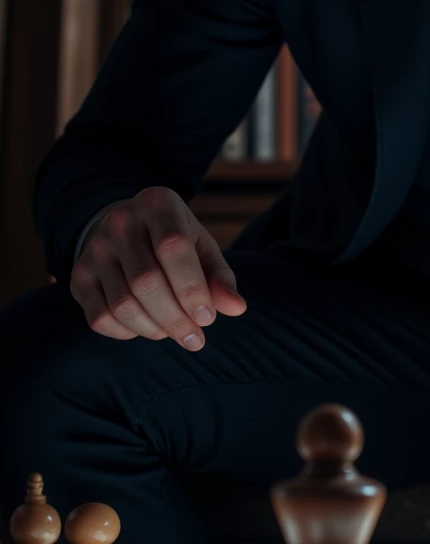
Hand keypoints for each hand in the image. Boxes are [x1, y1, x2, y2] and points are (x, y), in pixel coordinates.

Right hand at [70, 186, 246, 349]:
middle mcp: (121, 222)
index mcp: (159, 204)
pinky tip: (148, 327)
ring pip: (123, 305)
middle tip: (195, 339)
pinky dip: (129, 333)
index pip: (173, 248)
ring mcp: (94, 249)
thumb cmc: (174, 241)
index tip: (208, 319)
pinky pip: (101, 318)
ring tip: (176, 332)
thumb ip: (220, 277)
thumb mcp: (202, 248)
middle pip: (146, 282)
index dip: (192, 289)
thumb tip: (237, 308)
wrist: (126, 228)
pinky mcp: (79, 276)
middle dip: (176, 319)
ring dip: (155, 330)